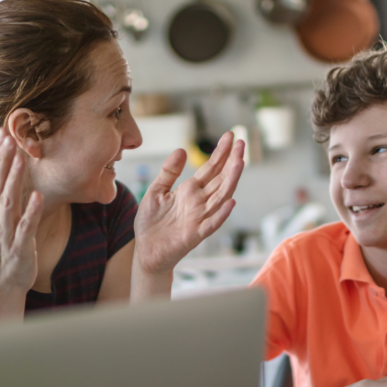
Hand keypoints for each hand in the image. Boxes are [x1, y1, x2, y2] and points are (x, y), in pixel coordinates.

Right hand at [0, 129, 42, 292]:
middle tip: (9, 137)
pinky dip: (31, 212)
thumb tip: (13, 168)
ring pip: (9, 203)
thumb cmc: (11, 244)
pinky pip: (25, 227)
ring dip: (15, 181)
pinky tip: (37, 196)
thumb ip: (9, 194)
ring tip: (22, 160)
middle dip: (4, 160)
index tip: (2, 132)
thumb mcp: (8, 217)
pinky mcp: (20, 247)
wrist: (6, 280)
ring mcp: (8, 231)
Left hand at [133, 132, 244, 274]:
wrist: (145, 250)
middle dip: (232, 161)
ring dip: (231, 181)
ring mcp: (200, 218)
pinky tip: (231, 201)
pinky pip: (212, 223)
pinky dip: (221, 213)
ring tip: (240, 162)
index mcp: (190, 190)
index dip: (220, 153)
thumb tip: (182, 150)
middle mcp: (199, 202)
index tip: (230, 136)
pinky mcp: (196, 234)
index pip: (210, 168)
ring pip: (220, 197)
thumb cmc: (151, 223)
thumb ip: (169, 172)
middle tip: (241, 142)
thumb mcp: (156, 191)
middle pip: (220, 179)